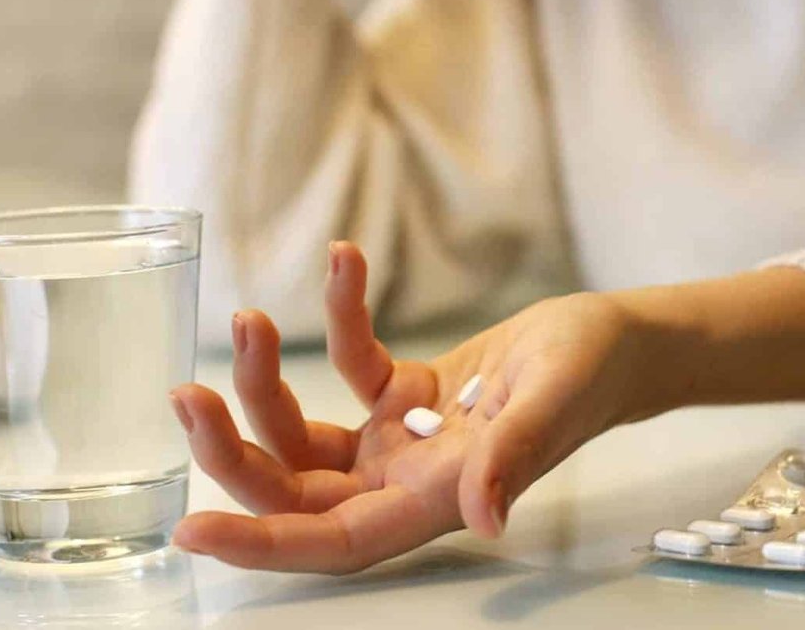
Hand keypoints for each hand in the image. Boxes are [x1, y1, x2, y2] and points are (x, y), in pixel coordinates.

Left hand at [167, 241, 646, 572]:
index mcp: (436, 498)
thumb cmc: (594, 372)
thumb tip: (484, 515)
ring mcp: (401, 439)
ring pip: (303, 433)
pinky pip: (349, 365)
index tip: (194, 529)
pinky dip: (340, 316)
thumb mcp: (554, 400)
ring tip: (246, 318)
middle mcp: (406, 479)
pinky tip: (346, 261)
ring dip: (262, 383)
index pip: (334, 540)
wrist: (617, 340)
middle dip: (232, 449)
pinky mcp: (405, 394)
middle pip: (295, 488)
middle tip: (187, 395)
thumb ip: (513, 455)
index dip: (263, 542)